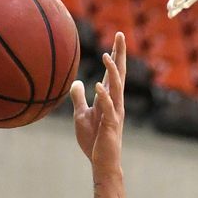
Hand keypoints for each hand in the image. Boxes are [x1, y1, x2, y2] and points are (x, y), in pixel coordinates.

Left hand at [71, 32, 125, 164]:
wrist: (101, 161)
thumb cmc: (93, 139)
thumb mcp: (81, 114)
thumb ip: (79, 97)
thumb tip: (77, 81)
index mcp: (110, 98)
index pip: (114, 72)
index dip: (116, 54)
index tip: (118, 36)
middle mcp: (116, 102)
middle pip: (120, 74)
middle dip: (120, 54)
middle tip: (120, 35)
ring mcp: (114, 113)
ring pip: (116, 88)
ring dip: (112, 71)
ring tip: (107, 55)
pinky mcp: (110, 125)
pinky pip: (108, 108)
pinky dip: (104, 96)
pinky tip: (98, 86)